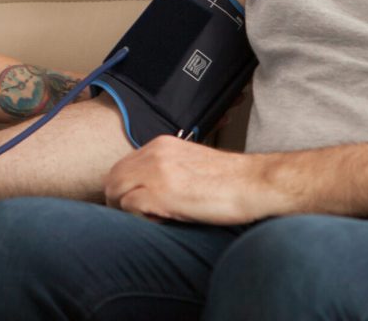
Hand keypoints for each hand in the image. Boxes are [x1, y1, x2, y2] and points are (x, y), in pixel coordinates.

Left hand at [104, 135, 269, 225]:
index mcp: (161, 144)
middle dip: (117, 201)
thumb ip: (166, 168)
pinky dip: (140, 220)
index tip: (131, 205)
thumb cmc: (228, 180)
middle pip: (113, 178)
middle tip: (135, 219)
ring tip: (151, 220)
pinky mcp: (162, 192)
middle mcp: (155, 152)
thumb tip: (146, 188)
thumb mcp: (190, 164)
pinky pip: (130, 207)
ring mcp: (157, 170)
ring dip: (127, 211)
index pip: (123, 165)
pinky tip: (161, 222)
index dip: (123, 188)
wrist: (253, 183)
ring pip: (116, 191)